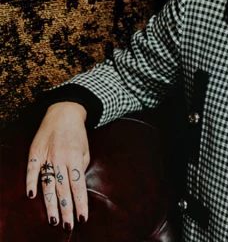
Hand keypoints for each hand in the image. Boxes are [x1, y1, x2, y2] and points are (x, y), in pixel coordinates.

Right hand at [25, 102, 89, 230]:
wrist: (64, 114)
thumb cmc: (77, 135)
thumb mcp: (86, 150)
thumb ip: (81, 168)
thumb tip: (76, 186)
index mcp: (76, 159)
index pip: (79, 186)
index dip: (81, 202)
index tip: (83, 218)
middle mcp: (61, 159)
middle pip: (63, 189)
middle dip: (66, 209)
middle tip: (68, 226)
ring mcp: (47, 156)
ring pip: (48, 184)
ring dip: (51, 204)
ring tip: (53, 221)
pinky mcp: (35, 153)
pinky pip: (31, 170)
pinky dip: (30, 182)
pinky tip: (31, 197)